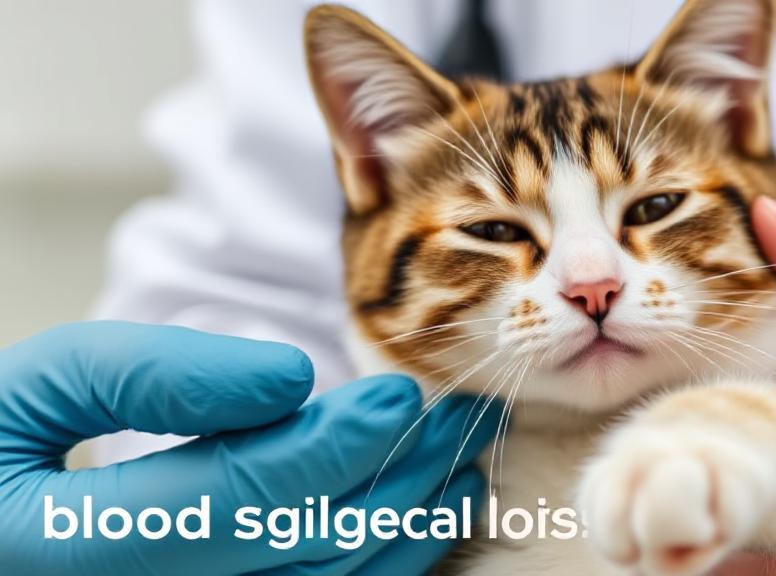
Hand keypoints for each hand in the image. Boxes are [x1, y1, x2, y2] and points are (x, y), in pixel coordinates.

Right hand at [0, 322, 499, 575]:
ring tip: (460, 460)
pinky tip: (425, 515)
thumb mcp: (44, 388)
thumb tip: (290, 379)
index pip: (238, 503)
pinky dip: (384, 564)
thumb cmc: (2, 447)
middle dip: (396, 480)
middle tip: (460, 415)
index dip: (330, 450)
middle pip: (301, 551)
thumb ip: (154, 377)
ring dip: (408, 523)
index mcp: (79, 550)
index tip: (399, 397)